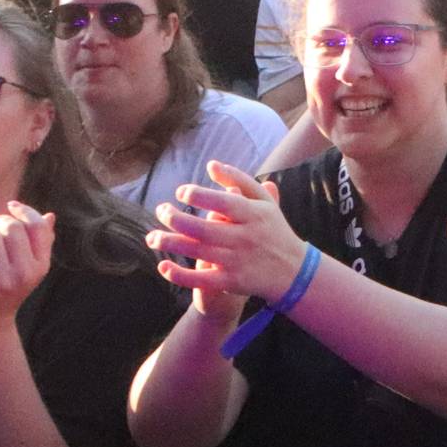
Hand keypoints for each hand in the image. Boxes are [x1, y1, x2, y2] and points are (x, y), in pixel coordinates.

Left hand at [0, 201, 54, 336]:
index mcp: (41, 266)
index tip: (10, 206)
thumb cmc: (7, 288)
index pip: (37, 227)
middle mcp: (26, 274)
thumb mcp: (28, 267)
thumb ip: (40, 242)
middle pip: (12, 228)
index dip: (24, 211)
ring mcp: (3, 282)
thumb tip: (50, 216)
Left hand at [148, 159, 303, 322]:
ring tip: (152, 238)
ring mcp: (238, 261)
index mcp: (254, 215)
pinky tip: (163, 267)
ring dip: (170, 244)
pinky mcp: (231, 282)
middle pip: (204, 229)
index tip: (181, 192)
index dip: (199, 196)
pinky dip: (180, 275)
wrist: (294, 272)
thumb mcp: (264, 202)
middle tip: (161, 211)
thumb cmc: (273, 230)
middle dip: (176, 219)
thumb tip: (210, 164)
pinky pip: (201, 280)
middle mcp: (246, 238)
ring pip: (198, 252)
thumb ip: (239, 180)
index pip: (224, 203)